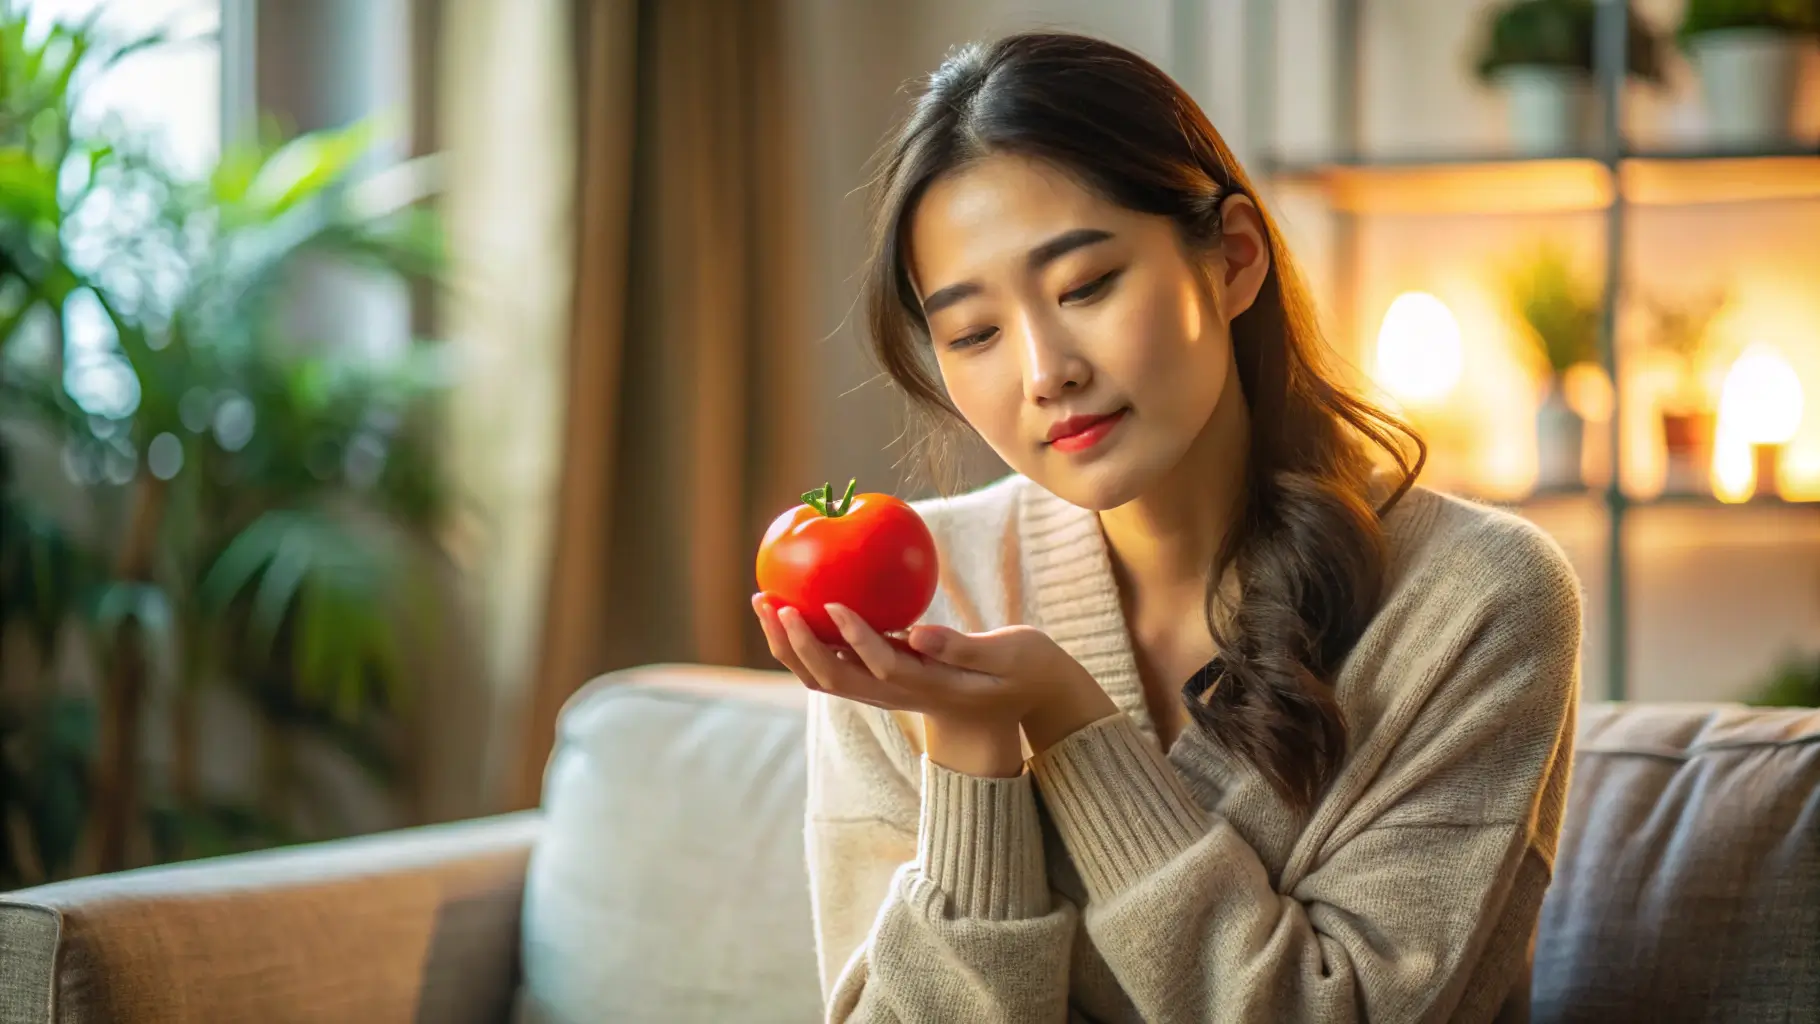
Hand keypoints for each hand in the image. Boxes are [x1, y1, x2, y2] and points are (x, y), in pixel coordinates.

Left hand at [752, 593, 1117, 768]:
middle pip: (833, 678)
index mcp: (928, 687)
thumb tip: (919, 633)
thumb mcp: (1006, 658)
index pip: (882, 666)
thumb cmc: (1016, 672)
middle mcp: (893, 695)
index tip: (833, 603)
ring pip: (821, 676)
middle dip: (796, 642)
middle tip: (770, 600)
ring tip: (763, 600)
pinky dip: (801, 640)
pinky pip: (828, 665)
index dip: (854, 637)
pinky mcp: (872, 683)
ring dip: (787, 643)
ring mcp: (879, 693)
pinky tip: (788, 604)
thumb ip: (962, 648)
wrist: (1001, 713)